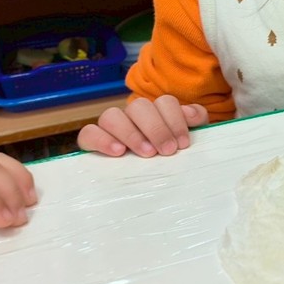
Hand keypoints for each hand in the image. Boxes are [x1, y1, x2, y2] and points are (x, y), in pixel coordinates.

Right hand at [77, 95, 209, 157]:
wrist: (152, 181)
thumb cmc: (168, 153)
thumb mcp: (186, 138)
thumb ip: (195, 120)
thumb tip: (190, 114)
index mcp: (157, 111)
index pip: (165, 102)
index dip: (175, 120)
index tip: (182, 144)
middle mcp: (133, 115)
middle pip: (139, 106)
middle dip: (156, 128)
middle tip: (166, 151)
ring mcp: (111, 127)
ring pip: (111, 115)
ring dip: (130, 133)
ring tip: (146, 153)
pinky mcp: (92, 141)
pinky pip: (88, 133)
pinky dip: (101, 139)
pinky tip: (118, 151)